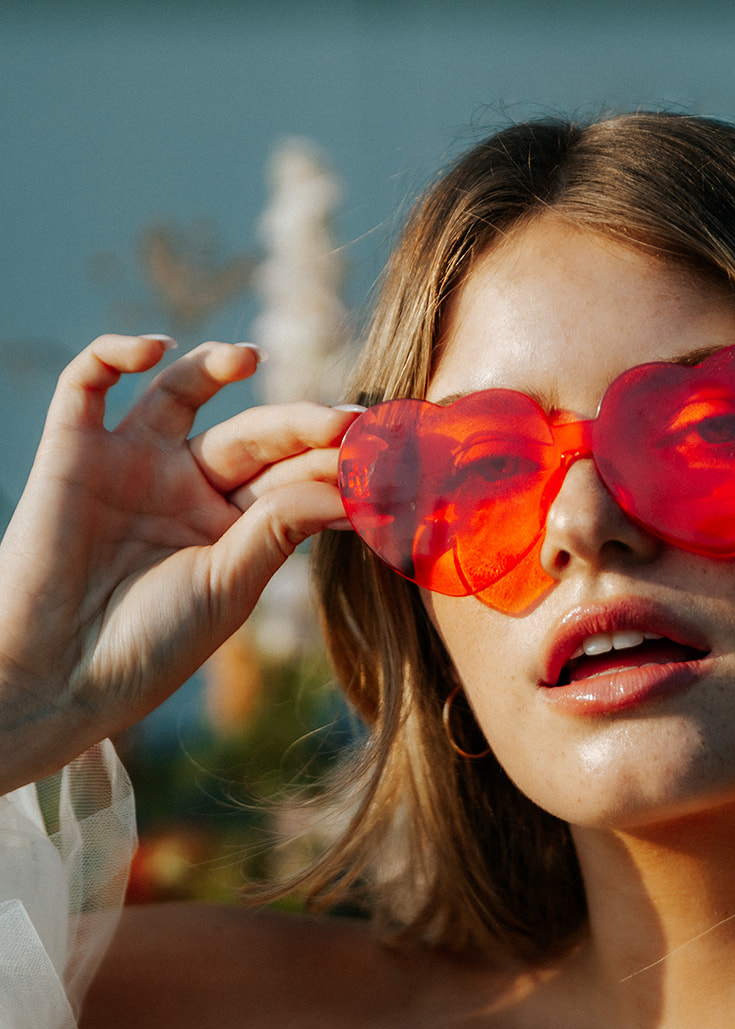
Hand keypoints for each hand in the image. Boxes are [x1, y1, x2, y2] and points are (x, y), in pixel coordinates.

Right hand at [0, 334, 354, 790]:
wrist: (58, 677)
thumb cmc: (149, 644)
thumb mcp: (228, 585)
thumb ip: (280, 526)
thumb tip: (347, 483)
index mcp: (232, 525)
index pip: (293, 478)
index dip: (334, 465)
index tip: (382, 460)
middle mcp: (186, 485)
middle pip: (253, 435)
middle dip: (299, 424)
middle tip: (346, 423)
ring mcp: (131, 463)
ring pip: (182, 392)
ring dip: (215, 365)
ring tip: (250, 356)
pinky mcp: (73, 450)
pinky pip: (89, 384)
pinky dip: (115, 354)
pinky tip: (156, 351)